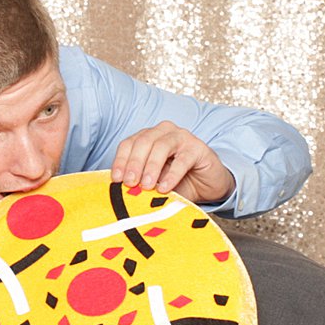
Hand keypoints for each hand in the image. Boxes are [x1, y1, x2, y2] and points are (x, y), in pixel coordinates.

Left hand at [110, 121, 235, 203]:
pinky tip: (166, 187)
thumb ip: (140, 183)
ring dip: (151, 167)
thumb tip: (121, 192)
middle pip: (143, 142)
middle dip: (134, 163)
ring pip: (161, 146)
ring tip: (147, 186)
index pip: (128, 143)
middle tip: (130, 183)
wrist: (207, 185)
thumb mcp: (154, 183)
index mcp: (148, 137)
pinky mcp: (198, 148)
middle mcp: (163, 132)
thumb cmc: (178, 181)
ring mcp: (181, 137)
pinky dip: (172, 174)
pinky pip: (182, 160)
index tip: (116, 179)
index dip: (121, 160)